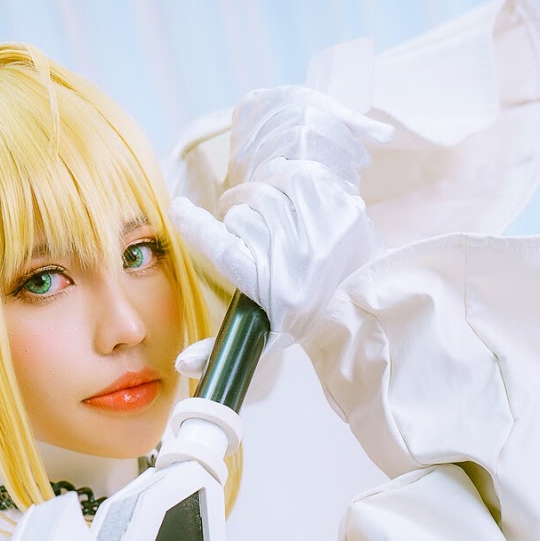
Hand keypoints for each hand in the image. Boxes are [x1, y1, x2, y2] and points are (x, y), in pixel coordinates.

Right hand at [170, 87, 389, 365]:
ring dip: (259, 196)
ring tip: (266, 210)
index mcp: (274, 288)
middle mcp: (297, 259)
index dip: (197, 228)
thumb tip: (181, 365)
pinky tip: (287, 195)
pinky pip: (298, 175)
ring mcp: (322, 230)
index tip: (179, 210)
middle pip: (242, 216)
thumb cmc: (305, 313)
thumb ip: (220, 348)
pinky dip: (286, 180)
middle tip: (245, 228)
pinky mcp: (342, 206)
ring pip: (267, 190)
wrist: (361, 298)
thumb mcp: (265, 335)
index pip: (225, 251)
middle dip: (238, 217)